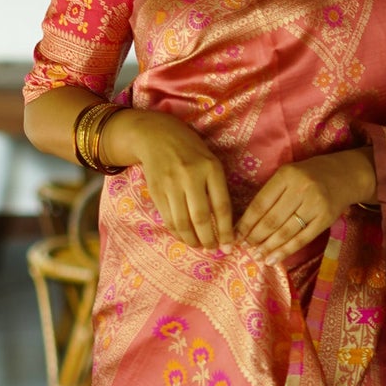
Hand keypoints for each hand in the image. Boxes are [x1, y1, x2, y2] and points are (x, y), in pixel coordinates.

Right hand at [102, 108, 232, 246]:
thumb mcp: (210, 162)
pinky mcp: (156, 190)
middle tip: (214, 249)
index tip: (230, 245)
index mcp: (211, 168)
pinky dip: (177, 232)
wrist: (156, 136)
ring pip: (182, 222)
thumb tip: (225, 224)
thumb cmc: (190, 151)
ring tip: (199, 245)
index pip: (222, 207)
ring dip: (192, 240)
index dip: (226, 231)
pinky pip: (168, 219)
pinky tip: (184, 236)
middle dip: (209, 239)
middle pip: (201, 218)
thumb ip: (217, 188)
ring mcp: (171, 184)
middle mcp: (191, 176)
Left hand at [236, 149, 376, 265]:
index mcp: (286, 175)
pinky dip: (285, 251)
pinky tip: (273, 259)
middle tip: (245, 247)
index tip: (235, 235)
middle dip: (255, 236)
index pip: (260, 203)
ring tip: (257, 255)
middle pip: (272, 219)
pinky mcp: (325, 219)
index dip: (246, 222)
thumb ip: (271, 194)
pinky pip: (302, 239)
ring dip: (268, 246)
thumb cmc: (310, 175)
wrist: (347, 174)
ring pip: (286, 232)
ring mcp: (315, 204)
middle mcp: (301, 188)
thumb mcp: (289, 175)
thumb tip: (247, 223)